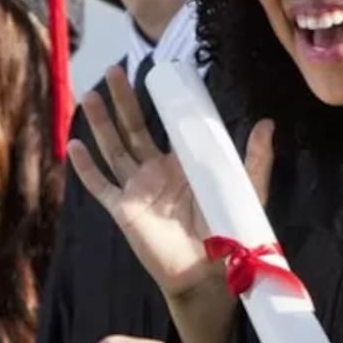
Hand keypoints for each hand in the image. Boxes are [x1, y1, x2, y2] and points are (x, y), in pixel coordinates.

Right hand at [69, 65, 275, 300]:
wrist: (210, 274)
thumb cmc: (229, 233)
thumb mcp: (246, 188)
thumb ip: (256, 158)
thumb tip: (267, 123)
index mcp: (181, 163)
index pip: (163, 125)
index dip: (154, 101)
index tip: (149, 72)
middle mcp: (154, 172)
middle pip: (132, 128)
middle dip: (122, 100)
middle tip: (114, 69)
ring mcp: (137, 190)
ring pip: (113, 149)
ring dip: (100, 123)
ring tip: (89, 95)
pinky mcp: (124, 210)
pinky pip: (100, 186)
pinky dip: (85, 167)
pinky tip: (74, 145)